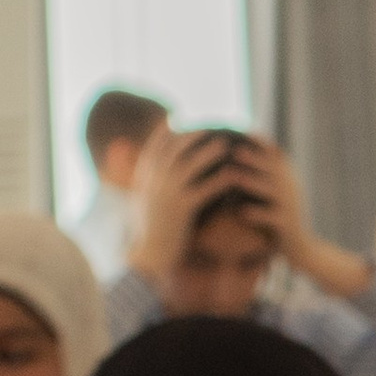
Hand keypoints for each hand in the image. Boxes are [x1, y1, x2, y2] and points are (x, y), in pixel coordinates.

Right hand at [131, 128, 261, 289]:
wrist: (149, 256)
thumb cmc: (149, 231)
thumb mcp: (143, 202)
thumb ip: (147, 183)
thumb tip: (153, 170)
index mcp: (144, 178)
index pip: (154, 147)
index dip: (165, 131)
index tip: (177, 119)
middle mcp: (154, 182)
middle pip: (174, 149)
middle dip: (191, 135)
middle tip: (209, 126)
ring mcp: (167, 194)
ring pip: (190, 165)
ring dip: (208, 152)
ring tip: (225, 143)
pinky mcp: (182, 209)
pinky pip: (204, 189)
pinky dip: (219, 180)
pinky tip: (232, 175)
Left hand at [234, 137, 372, 301]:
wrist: (303, 249)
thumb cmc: (282, 218)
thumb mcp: (279, 193)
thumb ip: (267, 174)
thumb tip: (244, 150)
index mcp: (289, 178)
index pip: (276, 155)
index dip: (262, 143)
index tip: (243, 132)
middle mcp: (292, 189)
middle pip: (273, 169)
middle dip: (254, 158)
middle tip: (233, 149)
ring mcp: (291, 207)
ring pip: (271, 191)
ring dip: (251, 182)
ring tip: (233, 176)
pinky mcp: (287, 226)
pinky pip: (271, 217)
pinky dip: (256, 214)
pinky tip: (240, 212)